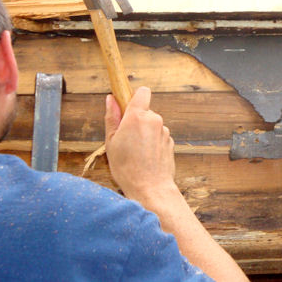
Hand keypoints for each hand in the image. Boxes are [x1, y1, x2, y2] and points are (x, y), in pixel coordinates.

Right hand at [104, 87, 175, 201]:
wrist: (150, 188)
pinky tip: (146, 158)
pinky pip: (159, 137)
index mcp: (138, 116)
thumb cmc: (127, 168)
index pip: (142, 92)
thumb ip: (112, 117)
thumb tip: (110, 99)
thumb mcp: (111, 142)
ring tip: (135, 153)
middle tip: (125, 139)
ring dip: (144, 133)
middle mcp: (154, 120)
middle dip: (136, 120)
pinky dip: (152, 143)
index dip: (134, 96)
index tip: (126, 106)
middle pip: (145, 111)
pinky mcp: (170, 142)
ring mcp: (164, 131)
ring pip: (152, 125)